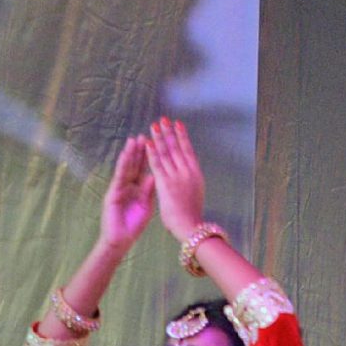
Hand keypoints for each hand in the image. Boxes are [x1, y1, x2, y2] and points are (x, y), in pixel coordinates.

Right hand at [98, 138, 154, 251]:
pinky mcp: (112, 193)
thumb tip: (156, 176)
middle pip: (134, 165)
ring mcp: (119, 188)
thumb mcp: (146, 205)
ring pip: (125, 168)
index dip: (149, 157)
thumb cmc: (133, 224)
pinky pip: (119, 178)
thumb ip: (149, 191)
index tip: (156, 144)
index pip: (143, 169)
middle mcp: (127, 185)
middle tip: (144, 135)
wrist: (120, 239)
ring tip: (134, 140)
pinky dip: (122, 166)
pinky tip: (124, 156)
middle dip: (139, 151)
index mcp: (137, 188)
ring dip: (130, 154)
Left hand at [145, 117, 208, 242]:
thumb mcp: (194, 195)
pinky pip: (157, 164)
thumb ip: (189, 182)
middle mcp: (188, 173)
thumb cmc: (192, 215)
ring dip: (160, 138)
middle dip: (170, 133)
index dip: (183, 137)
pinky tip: (148, 142)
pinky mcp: (165, 183)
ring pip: (167, 153)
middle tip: (165, 119)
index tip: (179, 125)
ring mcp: (177, 177)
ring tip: (155, 125)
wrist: (191, 227)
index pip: (188, 151)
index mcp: (196, 175)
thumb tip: (187, 175)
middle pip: (177, 148)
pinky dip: (152, 152)